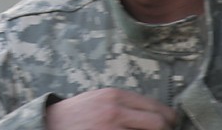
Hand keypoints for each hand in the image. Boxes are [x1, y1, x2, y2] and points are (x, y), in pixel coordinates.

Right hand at [46, 88, 176, 129]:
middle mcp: (116, 111)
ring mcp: (112, 129)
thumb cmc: (75, 113)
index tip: (172, 122)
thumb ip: (123, 103)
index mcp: (115, 96)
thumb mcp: (100, 99)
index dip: (168, 117)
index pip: (154, 106)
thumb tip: (150, 113)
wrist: (49, 124)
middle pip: (158, 122)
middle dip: (165, 128)